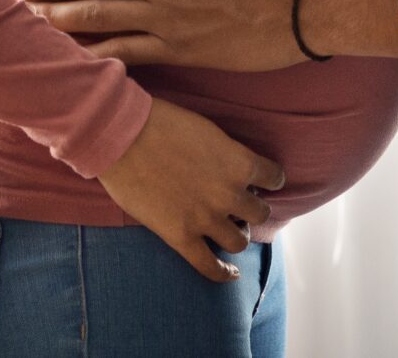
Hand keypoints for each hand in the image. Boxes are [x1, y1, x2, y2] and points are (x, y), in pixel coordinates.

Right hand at [96, 96, 284, 280]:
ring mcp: (206, 218)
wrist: (123, 137)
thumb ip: (225, 154)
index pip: (274, 177)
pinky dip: (223, 273)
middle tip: (238, 205)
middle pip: (259, 213)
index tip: (260, 182)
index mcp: (239, 162)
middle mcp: (229, 193)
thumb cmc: (162, 123)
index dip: (269, 180)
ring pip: (239, 241)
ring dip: (237, 235)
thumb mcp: (208, 130)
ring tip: (228, 230)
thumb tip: (231, 168)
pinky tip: (230, 274)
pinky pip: (209, 266)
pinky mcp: (181, 236)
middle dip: (251, 209)